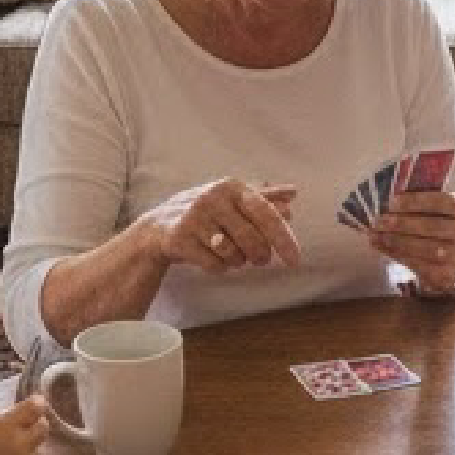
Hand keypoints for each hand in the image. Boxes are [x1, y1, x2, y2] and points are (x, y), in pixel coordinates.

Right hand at [0, 396, 47, 454]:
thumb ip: (6, 420)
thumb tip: (33, 410)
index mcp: (5, 427)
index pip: (36, 408)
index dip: (38, 404)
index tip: (37, 404)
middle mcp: (19, 445)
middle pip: (44, 428)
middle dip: (36, 425)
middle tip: (26, 429)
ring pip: (38, 452)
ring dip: (27, 453)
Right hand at [139, 178, 299, 273]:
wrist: (159, 226)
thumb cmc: (206, 212)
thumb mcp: (233, 199)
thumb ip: (263, 198)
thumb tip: (293, 193)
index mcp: (232, 187)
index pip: (266, 215)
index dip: (284, 238)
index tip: (295, 260)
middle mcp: (213, 198)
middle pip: (252, 239)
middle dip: (260, 255)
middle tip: (260, 260)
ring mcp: (195, 218)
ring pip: (233, 254)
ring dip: (237, 261)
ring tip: (229, 253)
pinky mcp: (180, 239)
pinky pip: (215, 265)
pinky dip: (219, 267)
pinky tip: (211, 257)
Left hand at [373, 188, 454, 295]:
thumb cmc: (446, 225)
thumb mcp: (442, 209)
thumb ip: (421, 203)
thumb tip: (389, 201)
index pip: (441, 202)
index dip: (416, 201)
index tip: (393, 201)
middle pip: (432, 227)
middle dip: (402, 223)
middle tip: (380, 220)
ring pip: (424, 248)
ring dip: (396, 240)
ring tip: (376, 234)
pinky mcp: (446, 275)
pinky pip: (418, 264)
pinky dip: (395, 254)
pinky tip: (381, 246)